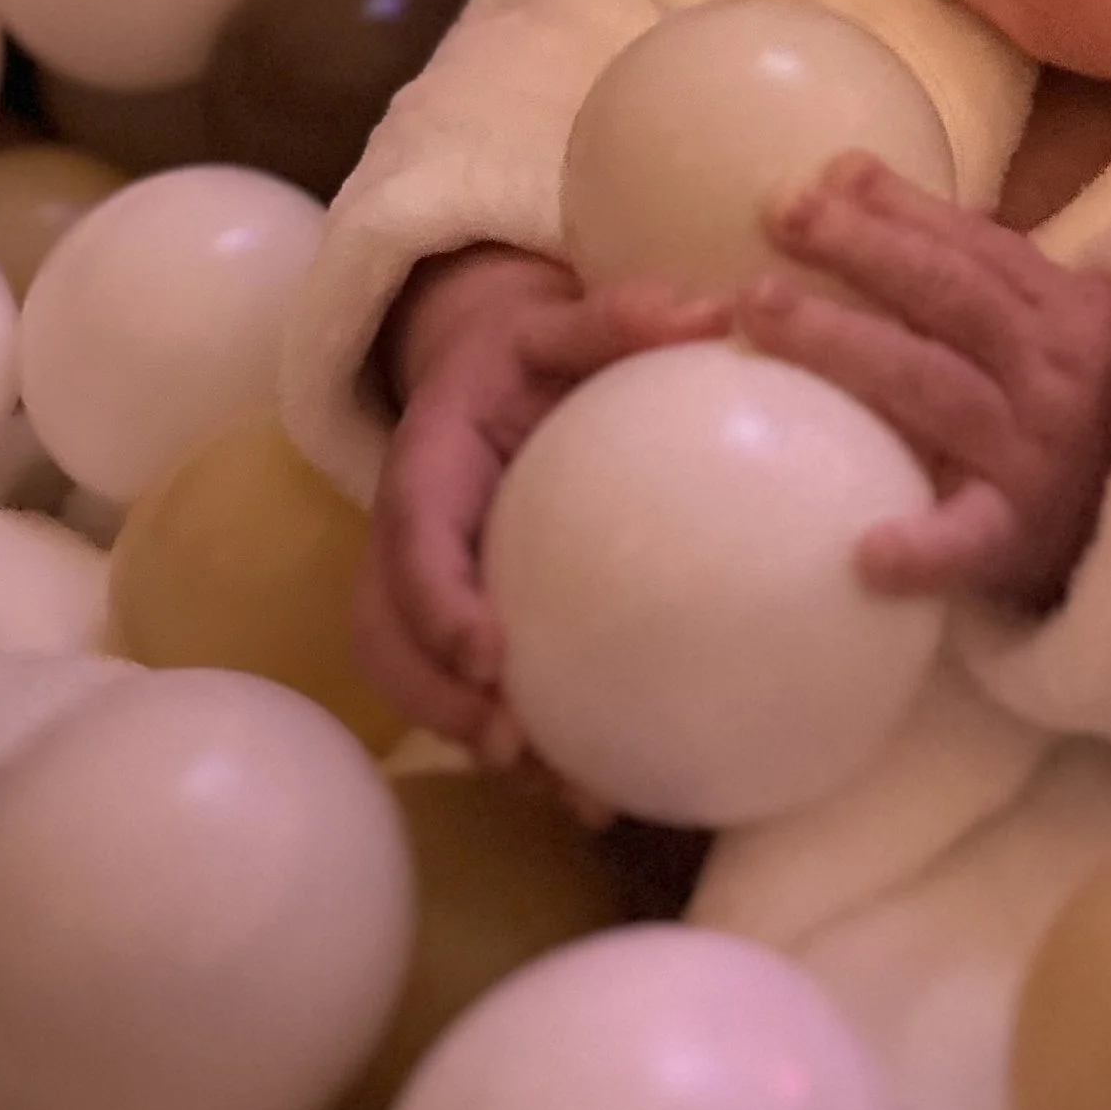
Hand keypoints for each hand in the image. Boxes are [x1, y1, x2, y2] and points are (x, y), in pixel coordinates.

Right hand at [355, 251, 743, 760]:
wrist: (483, 381)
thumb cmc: (528, 354)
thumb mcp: (561, 318)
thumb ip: (625, 316)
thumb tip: (719, 316)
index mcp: (428, 462)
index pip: (412, 536)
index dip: (438, 601)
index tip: (491, 655)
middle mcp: (413, 537)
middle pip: (391, 633)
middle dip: (442, 699)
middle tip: (515, 746)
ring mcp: (426, 591)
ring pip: (418, 681)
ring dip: (479, 741)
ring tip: (574, 794)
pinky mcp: (463, 627)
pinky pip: (467, 696)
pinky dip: (524, 750)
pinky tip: (603, 792)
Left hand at [729, 152, 1110, 615]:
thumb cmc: (1075, 407)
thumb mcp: (1047, 321)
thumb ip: (963, 258)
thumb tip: (846, 175)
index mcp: (1064, 310)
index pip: (977, 247)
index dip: (901, 208)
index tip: (823, 175)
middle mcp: (1054, 372)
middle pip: (951, 296)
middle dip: (864, 249)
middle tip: (780, 214)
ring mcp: (1036, 454)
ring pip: (935, 389)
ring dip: (846, 344)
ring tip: (758, 308)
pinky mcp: (1017, 537)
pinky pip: (970, 538)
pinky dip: (924, 546)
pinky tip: (864, 551)